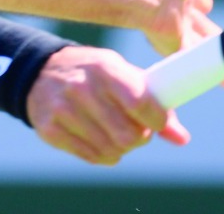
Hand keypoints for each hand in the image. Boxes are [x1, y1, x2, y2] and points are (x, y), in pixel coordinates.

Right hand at [26, 46, 188, 164]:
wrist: (41, 72)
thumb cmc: (93, 73)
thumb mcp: (120, 73)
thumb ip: (151, 101)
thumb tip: (182, 138)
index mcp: (105, 68)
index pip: (140, 102)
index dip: (157, 120)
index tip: (158, 122)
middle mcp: (82, 87)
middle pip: (128, 134)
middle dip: (140, 138)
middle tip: (137, 131)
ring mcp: (64, 109)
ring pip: (112, 149)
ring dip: (122, 148)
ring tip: (117, 134)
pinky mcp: (50, 130)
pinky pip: (92, 157)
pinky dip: (104, 155)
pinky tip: (101, 140)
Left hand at [143, 0, 223, 94]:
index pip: (199, 0)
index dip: (206, 5)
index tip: (212, 10)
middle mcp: (180, 9)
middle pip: (205, 31)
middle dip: (223, 45)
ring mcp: (175, 29)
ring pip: (203, 51)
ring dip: (222, 65)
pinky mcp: (171, 48)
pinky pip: (193, 63)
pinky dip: (210, 73)